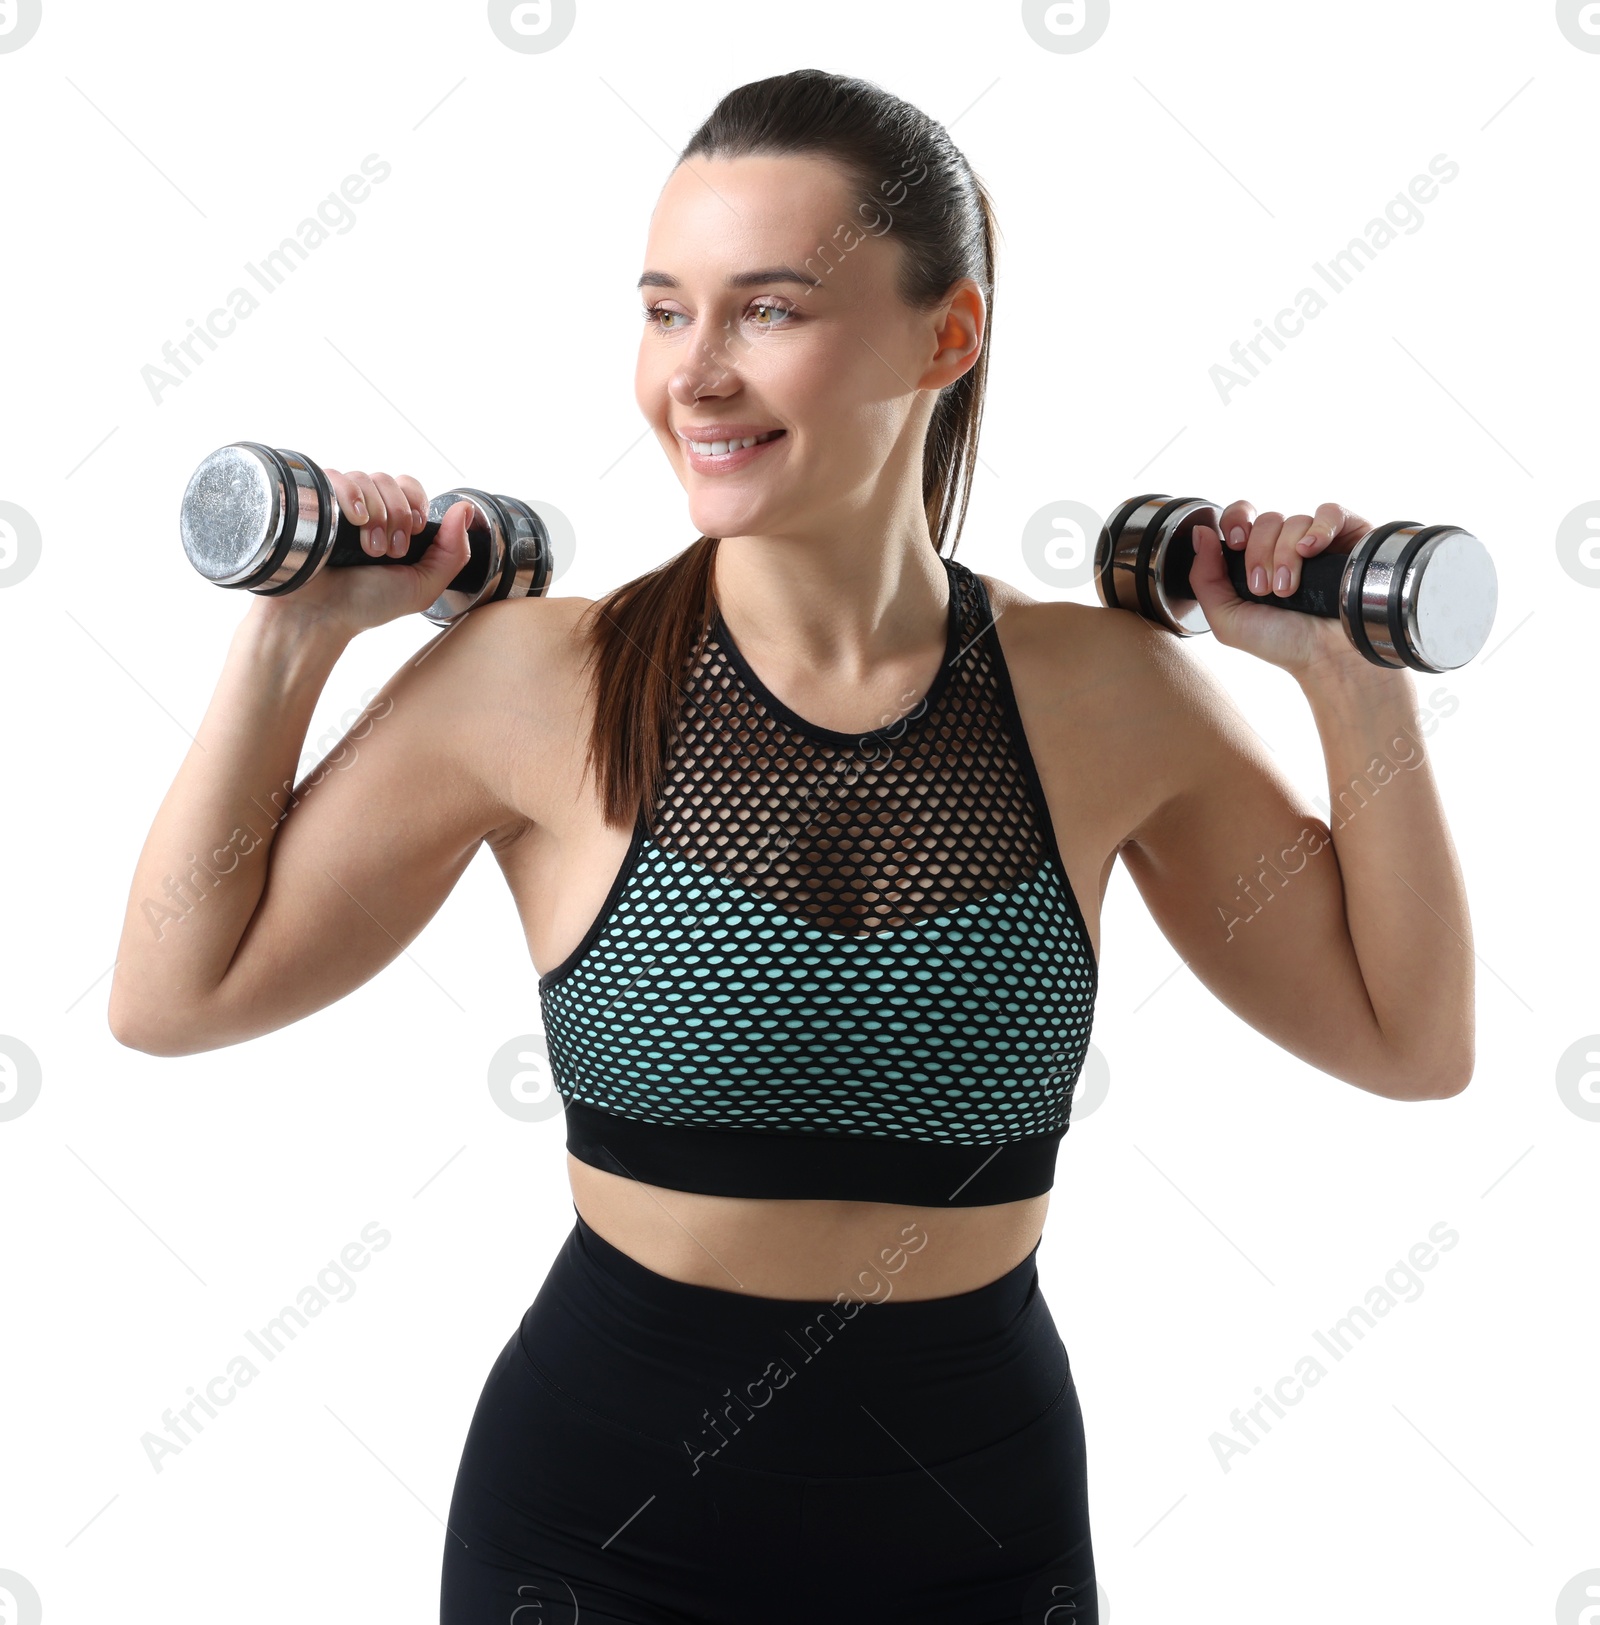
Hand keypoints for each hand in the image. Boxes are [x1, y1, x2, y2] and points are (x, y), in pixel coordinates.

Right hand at [246, 467, 476, 637]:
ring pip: (366, 478)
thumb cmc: (367, 605)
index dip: (416, 504)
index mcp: (392, 526)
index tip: (414, 534)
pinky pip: (336, 476)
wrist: (319, 616)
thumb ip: (453, 552)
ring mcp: (339, 506)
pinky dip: (351, 495)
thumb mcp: (423, 586)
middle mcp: (366, 512)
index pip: (409, 488)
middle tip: (390, 551)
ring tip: (370, 549)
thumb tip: (465, 508)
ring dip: (377, 513)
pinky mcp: (314, 502)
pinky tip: (354, 521)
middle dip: (398, 515)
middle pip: (391, 481)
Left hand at [1188, 499, 1387, 683]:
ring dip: (1285, 555)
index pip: (1240, 518)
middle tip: (1264, 588)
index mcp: (1255, 558)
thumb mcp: (1227, 619)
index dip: (1235, 521)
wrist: (1327, 656)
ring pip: (1294, 520)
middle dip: (1259, 553)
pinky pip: (1330, 512)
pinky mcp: (1349, 536)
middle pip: (1265, 520)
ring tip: (1288, 589)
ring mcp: (1318, 540)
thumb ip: (1204, 578)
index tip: (1236, 545)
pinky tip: (1311, 552)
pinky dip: (1317, 530)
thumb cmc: (1281, 643)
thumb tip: (1201, 532)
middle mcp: (1285, 546)